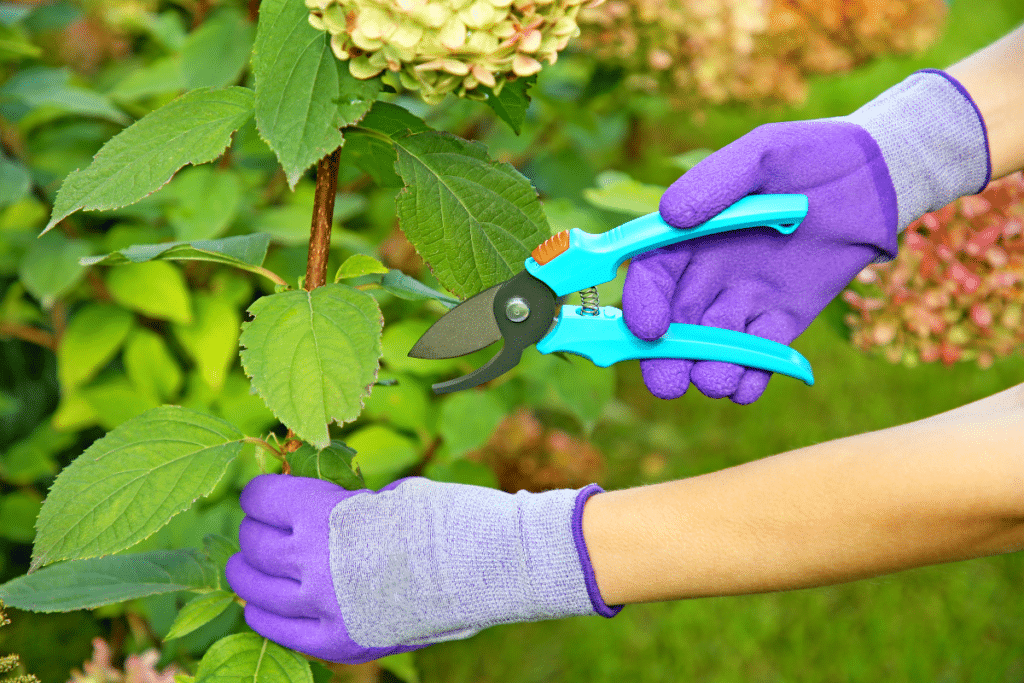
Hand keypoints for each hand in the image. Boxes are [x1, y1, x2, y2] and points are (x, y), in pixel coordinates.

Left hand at [225, 474, 618, 663]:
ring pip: (251, 585)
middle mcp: (310, 560)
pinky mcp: (334, 640)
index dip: (264, 492)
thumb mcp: (384, 493)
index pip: (259, 498)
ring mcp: (319, 605)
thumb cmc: (444, 517)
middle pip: (252, 541)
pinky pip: (271, 627)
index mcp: (321, 513)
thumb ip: (338, 504)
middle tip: (271, 528)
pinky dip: (264, 612)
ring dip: (252, 570)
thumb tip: (304, 507)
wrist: (486, 565)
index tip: (270, 493)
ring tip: (261, 565)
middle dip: (259, 529)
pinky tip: (268, 603)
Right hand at [623, 120, 898, 402]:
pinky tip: (748, 383)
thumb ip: (715, 181)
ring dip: (709, 371)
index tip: (650, 329)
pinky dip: (749, 380)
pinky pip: (757, 359)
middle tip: (668, 383)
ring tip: (719, 378)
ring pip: (712, 350)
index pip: (652, 276)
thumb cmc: (813, 155)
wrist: (876, 180)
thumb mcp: (762, 153)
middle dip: (664, 359)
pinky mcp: (781, 322)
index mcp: (690, 237)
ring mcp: (743, 302)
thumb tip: (671, 216)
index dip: (643, 304)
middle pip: (671, 326)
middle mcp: (708, 275)